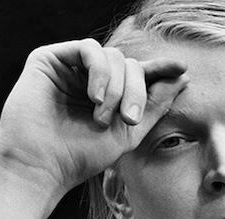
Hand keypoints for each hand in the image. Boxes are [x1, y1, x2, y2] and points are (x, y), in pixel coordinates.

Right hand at [0, 39, 186, 198]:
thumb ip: (154, 105)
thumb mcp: (129, 132)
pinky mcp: (49, 59)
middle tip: (130, 119)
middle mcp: (89, 78)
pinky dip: (99, 72)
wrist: (42, 164)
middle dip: (137, 92)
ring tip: (104, 117)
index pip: (138, 74)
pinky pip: (88, 49)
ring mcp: (69, 68)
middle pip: (130, 65)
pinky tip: (94, 98)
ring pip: (113, 56)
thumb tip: (182, 78)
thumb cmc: (81, 155)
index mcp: (108, 95)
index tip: (182, 70)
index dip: (160, 69)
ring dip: (117, 88)